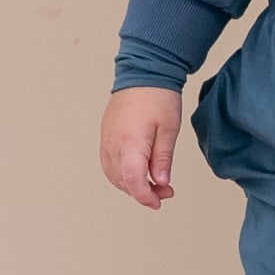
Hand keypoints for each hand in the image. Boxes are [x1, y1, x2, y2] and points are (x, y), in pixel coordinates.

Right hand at [99, 86, 181, 207]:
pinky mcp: (105, 136)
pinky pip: (108, 164)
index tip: (159, 201)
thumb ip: (163, 159)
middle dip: (143, 192)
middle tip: (165, 190)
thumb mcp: (169, 129)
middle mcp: (113, 144)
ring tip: (153, 182)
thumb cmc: (159, 97)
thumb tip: (160, 182)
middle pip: (122, 181)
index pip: (133, 181)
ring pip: (113, 176)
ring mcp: (106, 140)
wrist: (143, 72)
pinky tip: (137, 173)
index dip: (145, 196)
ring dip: (131, 185)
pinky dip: (121, 175)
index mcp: (131, 142)